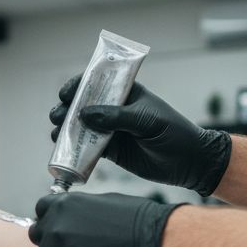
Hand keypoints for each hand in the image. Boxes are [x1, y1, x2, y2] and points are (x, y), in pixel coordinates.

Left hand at [30, 191, 178, 246]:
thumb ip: (81, 209)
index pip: (42, 211)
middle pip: (38, 236)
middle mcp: (55, 224)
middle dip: (53, 242)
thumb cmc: (140, 222)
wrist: (156, 245)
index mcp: (64, 203)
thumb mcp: (105, 203)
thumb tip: (76, 216)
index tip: (64, 231)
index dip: (53, 222)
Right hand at [50, 75, 231, 195]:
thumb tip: (84, 114)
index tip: (65, 93)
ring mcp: (112, 130)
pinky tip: (64, 149)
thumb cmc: (174, 133)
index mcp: (126, 93)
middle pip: (84, 105)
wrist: (189, 162)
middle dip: (67, 108)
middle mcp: (115, 110)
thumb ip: (116, 117)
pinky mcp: (112, 151)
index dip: (78, 85)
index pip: (98, 83)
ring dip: (67, 128)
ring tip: (57, 133)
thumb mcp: (147, 120)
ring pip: (82, 126)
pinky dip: (75, 148)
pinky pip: (88, 148)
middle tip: (57, 116)